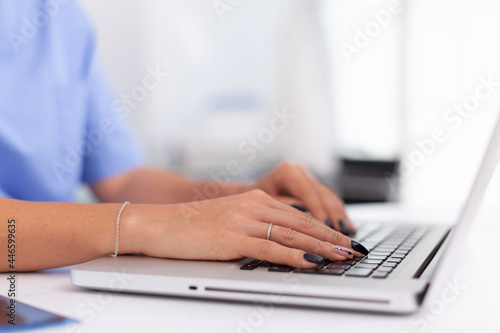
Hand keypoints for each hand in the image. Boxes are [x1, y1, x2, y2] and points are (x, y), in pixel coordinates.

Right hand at [130, 190, 360, 267]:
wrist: (158, 224)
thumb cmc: (192, 226)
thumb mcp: (229, 219)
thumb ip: (256, 225)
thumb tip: (282, 241)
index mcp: (255, 200)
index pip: (299, 214)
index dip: (324, 227)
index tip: (342, 239)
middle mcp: (254, 206)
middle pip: (302, 222)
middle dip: (331, 237)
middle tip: (353, 249)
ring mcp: (243, 221)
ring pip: (292, 234)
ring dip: (321, 248)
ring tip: (342, 257)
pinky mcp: (232, 238)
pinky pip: (270, 248)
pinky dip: (293, 257)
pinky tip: (309, 264)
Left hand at [245, 162, 355, 234]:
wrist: (238, 197)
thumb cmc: (242, 204)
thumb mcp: (258, 206)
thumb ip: (282, 210)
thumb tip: (305, 216)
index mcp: (286, 172)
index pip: (308, 193)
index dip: (320, 212)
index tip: (329, 228)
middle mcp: (298, 172)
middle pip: (321, 196)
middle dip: (334, 218)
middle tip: (344, 238)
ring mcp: (305, 178)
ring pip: (327, 198)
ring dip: (340, 217)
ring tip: (348, 235)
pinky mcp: (309, 188)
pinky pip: (326, 201)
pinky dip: (336, 214)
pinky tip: (345, 227)